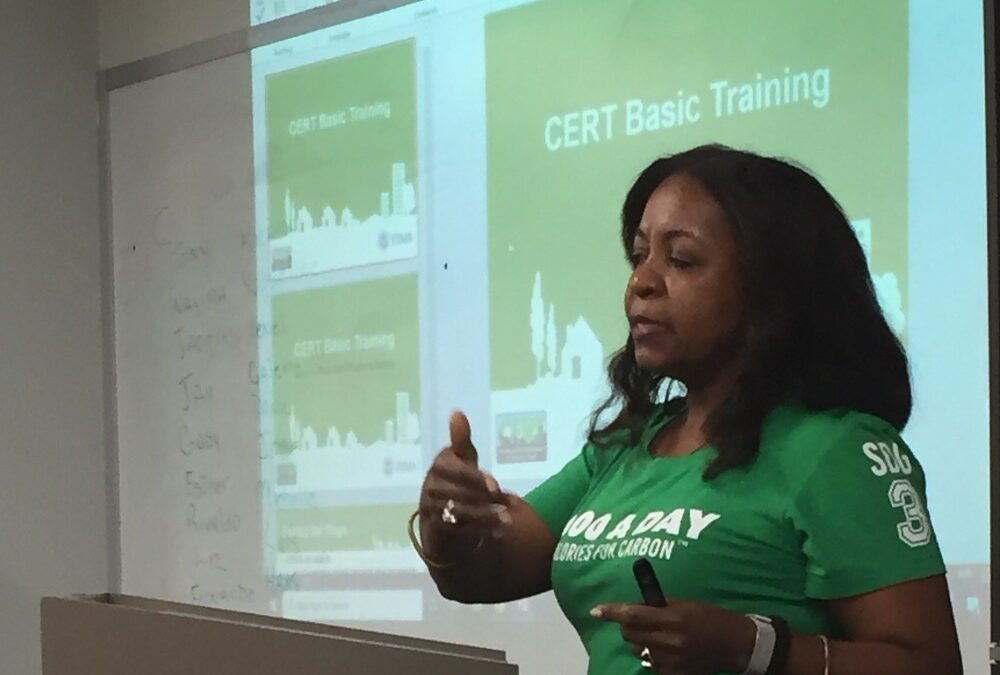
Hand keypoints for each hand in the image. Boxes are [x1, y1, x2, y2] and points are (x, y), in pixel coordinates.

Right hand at [419, 411, 510, 541]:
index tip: (496, 486)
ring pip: (459, 513)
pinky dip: (479, 531)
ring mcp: (431, 508)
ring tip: (508, 521)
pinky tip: (498, 532)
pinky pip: (458, 530)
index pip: (455, 471)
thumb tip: (457, 412)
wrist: (441, 511)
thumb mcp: (462, 457)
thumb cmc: (456, 478)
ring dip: (485, 518)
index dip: (475, 479)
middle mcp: (430, 485)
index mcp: (439, 465)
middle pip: (458, 494)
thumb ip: (461, 439)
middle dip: (485, 500)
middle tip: (509, 505)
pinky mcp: (435, 528)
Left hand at [591, 600, 755, 674]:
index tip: (596, 611)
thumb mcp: (684, 605)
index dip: (612, 612)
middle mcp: (668, 641)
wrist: (735, 645)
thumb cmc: (710, 618)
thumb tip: (637, 608)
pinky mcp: (675, 674)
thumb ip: (659, 608)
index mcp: (671, 619)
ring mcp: (670, 661)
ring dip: (640, 641)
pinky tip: (664, 650)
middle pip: (630, 634)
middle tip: (636, 620)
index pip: (632, 615)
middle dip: (627, 625)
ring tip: (656, 636)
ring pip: (638, 651)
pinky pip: (651, 665)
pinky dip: (652, 656)